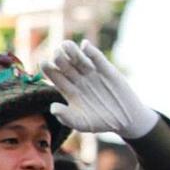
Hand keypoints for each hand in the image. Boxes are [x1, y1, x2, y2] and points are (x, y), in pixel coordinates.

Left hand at [44, 41, 158, 139]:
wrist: (126, 119)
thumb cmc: (101, 122)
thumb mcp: (82, 123)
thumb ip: (66, 117)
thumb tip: (52, 108)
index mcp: (68, 90)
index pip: (54, 76)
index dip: (48, 69)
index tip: (44, 63)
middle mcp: (77, 79)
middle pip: (63, 64)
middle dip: (58, 57)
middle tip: (57, 55)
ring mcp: (91, 73)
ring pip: (77, 57)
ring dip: (71, 50)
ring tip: (66, 46)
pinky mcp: (106, 69)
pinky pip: (96, 57)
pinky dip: (91, 51)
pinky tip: (85, 46)